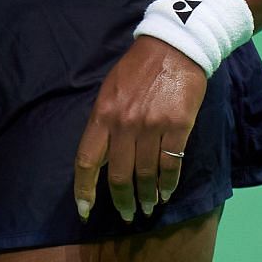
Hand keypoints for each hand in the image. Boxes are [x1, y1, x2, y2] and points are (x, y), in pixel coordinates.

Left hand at [73, 37, 206, 223]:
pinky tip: (166, 192)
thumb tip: (104, 158)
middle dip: (122, 201)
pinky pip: (170, 165)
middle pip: (118, 176)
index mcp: (102, 114)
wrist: (173, 47)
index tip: (84, 210)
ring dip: (147, 196)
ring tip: (149, 207)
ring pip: (145, 175)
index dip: (84, 189)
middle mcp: (124, 124)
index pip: (87, 160)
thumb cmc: (138, 68)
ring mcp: (151, 126)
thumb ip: (105, 123)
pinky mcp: (177, 127)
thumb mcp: (110, 91)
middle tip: (127, 214)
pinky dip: (168, 184)